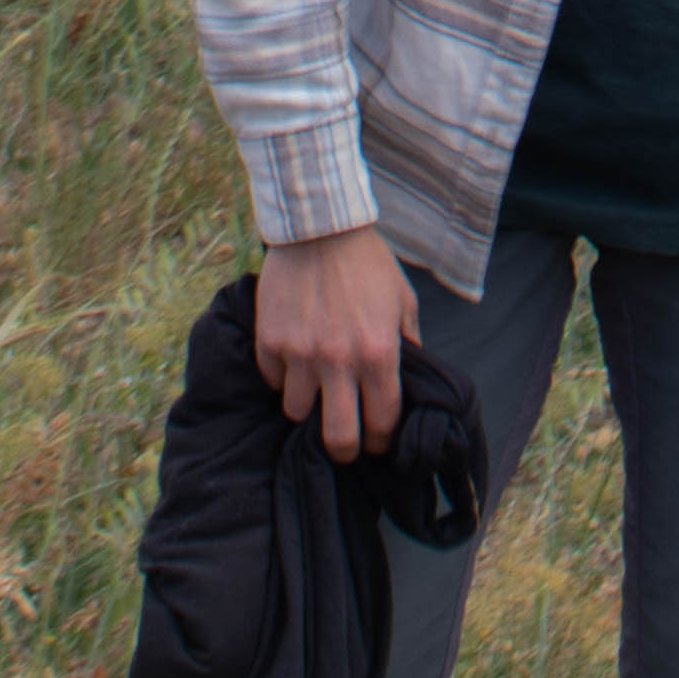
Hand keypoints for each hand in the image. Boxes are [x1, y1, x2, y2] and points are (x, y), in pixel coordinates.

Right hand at [254, 220, 419, 460]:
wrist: (319, 226)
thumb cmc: (367, 263)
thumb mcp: (402, 299)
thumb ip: (408, 342)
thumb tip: (408, 378)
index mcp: (378, 353)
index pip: (382, 422)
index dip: (382, 440)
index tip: (377, 439)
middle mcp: (339, 361)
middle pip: (339, 438)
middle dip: (345, 450)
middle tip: (344, 444)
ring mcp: (300, 354)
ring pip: (297, 413)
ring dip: (308, 406)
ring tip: (314, 390)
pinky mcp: (270, 342)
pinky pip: (273, 381)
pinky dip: (282, 377)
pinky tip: (292, 359)